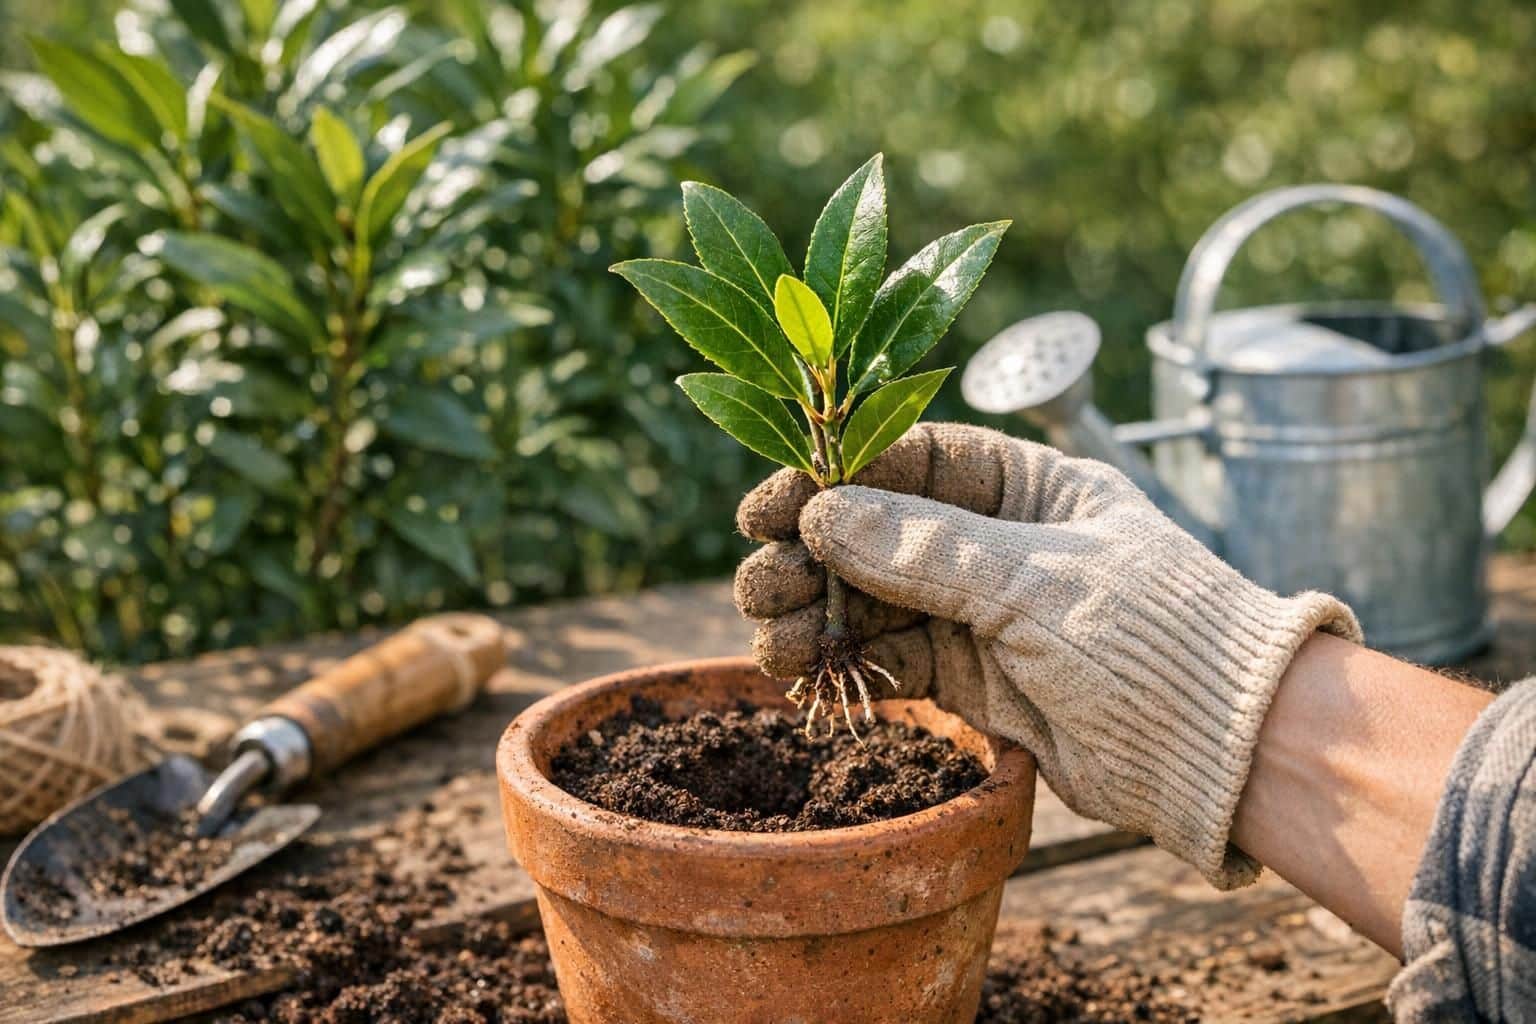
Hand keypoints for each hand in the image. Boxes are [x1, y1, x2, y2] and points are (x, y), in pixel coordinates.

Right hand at [734, 422, 1359, 887]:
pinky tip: (802, 669)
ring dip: (816, 613)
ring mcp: (985, 610)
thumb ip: (927, 550)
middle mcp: (1000, 541)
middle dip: (813, 554)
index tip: (773, 502)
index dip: (835, 477)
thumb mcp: (1037, 582)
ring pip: (875, 599)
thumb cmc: (1157, 639)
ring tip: (769, 636)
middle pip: (879, 531)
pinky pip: (892, 656)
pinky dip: (845, 662)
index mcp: (1030, 487)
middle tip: (762, 580)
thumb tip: (824, 513)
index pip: (913, 460)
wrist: (1226, 754)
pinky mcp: (975, 675)